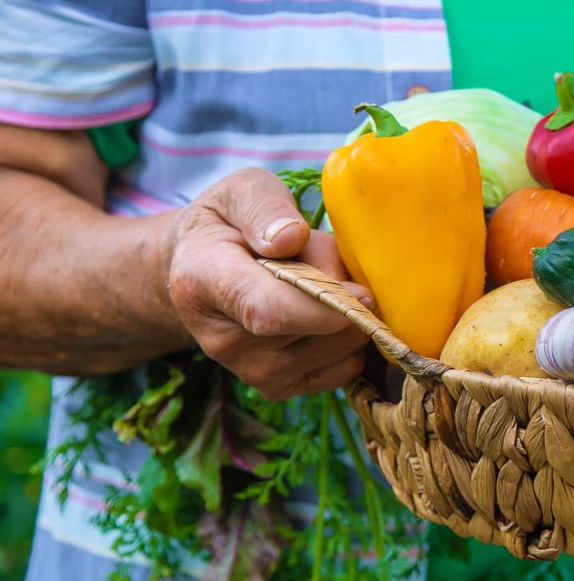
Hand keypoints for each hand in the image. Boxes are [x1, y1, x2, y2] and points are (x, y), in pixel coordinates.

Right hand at [165, 168, 370, 399]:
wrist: (202, 271)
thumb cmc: (229, 225)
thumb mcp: (240, 192)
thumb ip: (264, 207)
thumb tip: (289, 238)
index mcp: (205, 281)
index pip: (271, 310)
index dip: (327, 304)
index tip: (364, 290)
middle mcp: (223, 340)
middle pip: (315, 332)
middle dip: (348, 296)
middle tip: (334, 263)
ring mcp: (251, 371)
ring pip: (338, 351)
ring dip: (352, 315)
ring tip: (322, 286)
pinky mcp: (278, 388)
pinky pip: (344, 370)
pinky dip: (353, 341)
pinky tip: (328, 314)